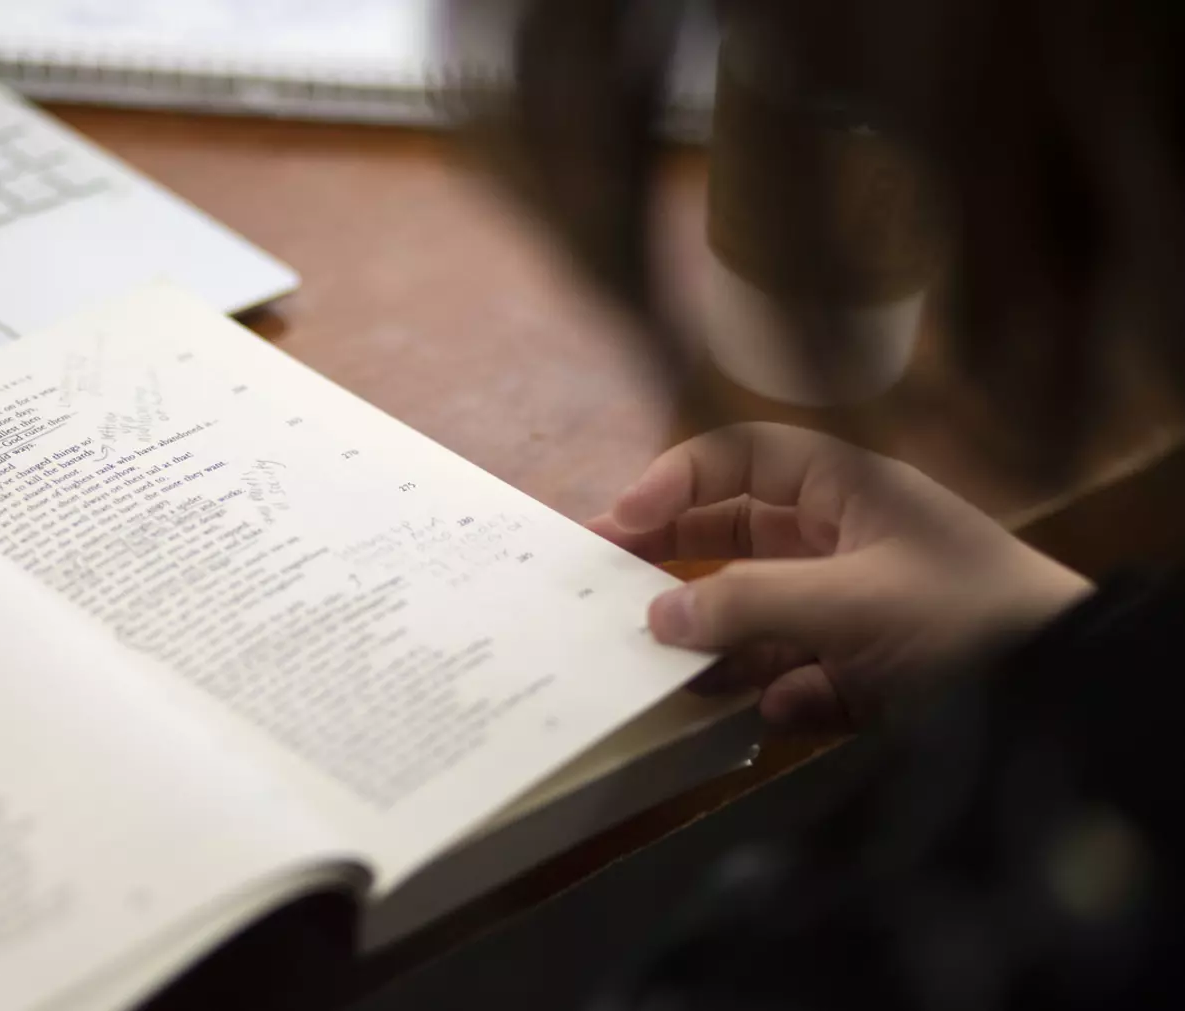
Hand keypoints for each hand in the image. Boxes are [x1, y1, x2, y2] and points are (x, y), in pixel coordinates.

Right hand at [589, 423, 1090, 729]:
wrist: (1076, 695)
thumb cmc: (968, 620)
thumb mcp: (851, 601)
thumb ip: (746, 604)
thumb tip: (659, 615)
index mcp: (847, 491)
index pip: (740, 459)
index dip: (673, 480)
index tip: (618, 524)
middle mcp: (843, 540)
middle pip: (733, 533)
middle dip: (669, 559)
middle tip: (596, 583)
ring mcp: (853, 609)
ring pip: (755, 612)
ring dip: (711, 639)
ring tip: (656, 665)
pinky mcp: (866, 675)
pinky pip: (794, 675)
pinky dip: (770, 694)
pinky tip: (758, 711)